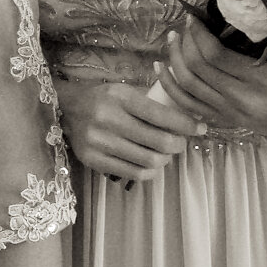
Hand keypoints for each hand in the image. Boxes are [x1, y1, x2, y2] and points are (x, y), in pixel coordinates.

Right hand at [53, 73, 202, 182]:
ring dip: (165, 159)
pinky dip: (150, 171)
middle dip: (179, 145)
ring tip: (164, 153)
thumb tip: (188, 121)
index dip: (187, 125)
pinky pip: (134, 174)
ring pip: (150, 161)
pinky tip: (150, 163)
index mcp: (119, 98)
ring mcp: (99, 143)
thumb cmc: (103, 99)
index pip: (162, 116)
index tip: (200, 128)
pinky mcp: (94, 161)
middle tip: (180, 142)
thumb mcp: (125, 91)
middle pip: (160, 143)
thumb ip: (152, 105)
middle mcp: (108, 120)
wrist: (66, 110)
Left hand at [153, 19, 266, 144]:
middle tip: (183, 26)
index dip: (198, 33)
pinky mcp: (223, 121)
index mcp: (259, 80)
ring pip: (187, 86)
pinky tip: (161, 68)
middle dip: (184, 43)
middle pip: (197, 68)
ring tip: (171, 40)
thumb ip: (264, 30)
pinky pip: (187, 105)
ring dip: (173, 60)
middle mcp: (241, 99)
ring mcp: (229, 113)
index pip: (215, 54)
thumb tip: (237, 3)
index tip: (192, 17)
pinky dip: (169, 86)